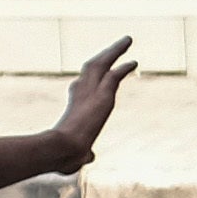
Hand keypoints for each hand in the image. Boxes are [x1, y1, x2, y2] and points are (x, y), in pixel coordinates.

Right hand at [45, 38, 135, 168]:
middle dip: (104, 56)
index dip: (87, 80)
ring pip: (101, 64)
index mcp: (74, 108)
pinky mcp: (101, 95)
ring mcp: (90, 92)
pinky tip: (134, 61)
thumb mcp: (76, 156)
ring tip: (127, 40)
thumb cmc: (64, 157)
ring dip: (114, 51)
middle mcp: (80, 94)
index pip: (81, 88)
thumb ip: (84, 154)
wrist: (62, 151)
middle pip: (92, 68)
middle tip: (115, 48)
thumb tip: (89, 157)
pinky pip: (114, 75)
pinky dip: (124, 66)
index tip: (98, 74)